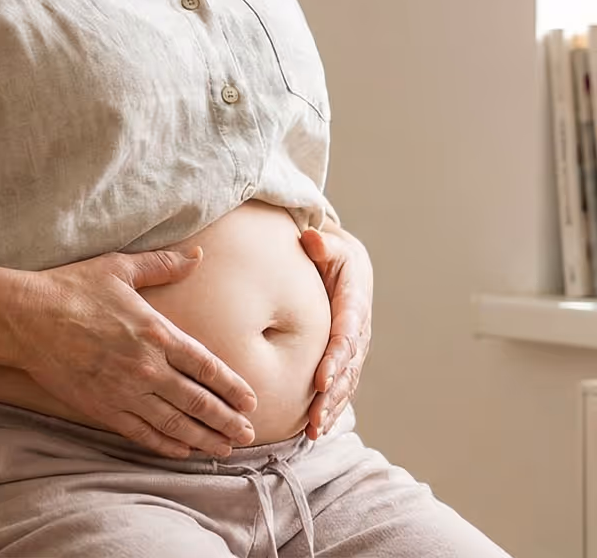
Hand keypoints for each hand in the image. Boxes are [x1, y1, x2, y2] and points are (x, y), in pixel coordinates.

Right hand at [17, 247, 257, 458]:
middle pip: (198, 401)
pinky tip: (181, 451)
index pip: (207, 366)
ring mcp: (124, 391)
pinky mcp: (101, 407)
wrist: (26, 317)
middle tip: (248, 435)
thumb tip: (197, 255)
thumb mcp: (120, 268)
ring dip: (203, 438)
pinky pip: (141, 433)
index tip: (251, 402)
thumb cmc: (72, 288)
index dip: (233, 387)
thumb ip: (162, 265)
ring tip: (224, 449)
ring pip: (174, 423)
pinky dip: (165, 445)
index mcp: (156, 333)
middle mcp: (146, 367)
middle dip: (227, 421)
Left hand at [299, 223, 372, 439]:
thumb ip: (322, 246)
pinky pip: (341, 388)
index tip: (320, 380)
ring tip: (313, 431)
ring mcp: (353, 350)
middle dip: (332, 395)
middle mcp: (358, 333)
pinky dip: (331, 408)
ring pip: (346, 384)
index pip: (345, 336)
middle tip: (314, 418)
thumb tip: (312, 240)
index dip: (335, 360)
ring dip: (331, 409)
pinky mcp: (345, 360)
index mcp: (354, 306)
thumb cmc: (331, 256)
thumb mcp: (330, 246)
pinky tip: (315, 430)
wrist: (346, 267)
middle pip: (347, 369)